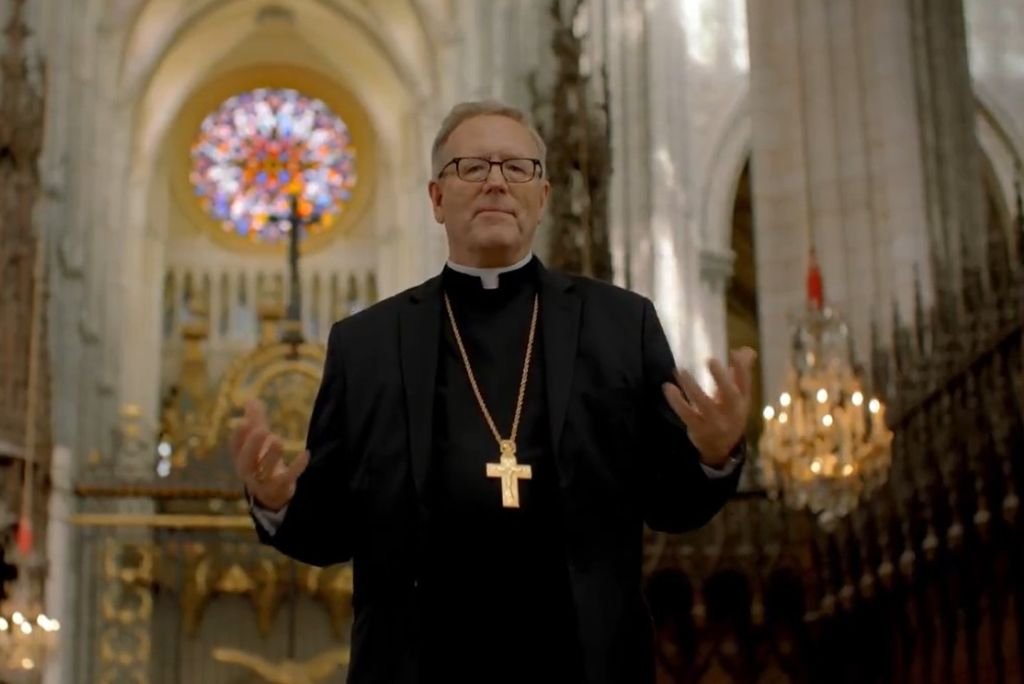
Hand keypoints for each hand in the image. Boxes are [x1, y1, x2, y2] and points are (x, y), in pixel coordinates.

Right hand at [231, 400, 309, 511]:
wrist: (271, 494)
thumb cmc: (261, 461)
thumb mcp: (257, 442)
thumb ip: (256, 421)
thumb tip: (251, 399)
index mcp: (241, 458)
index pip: (235, 447)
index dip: (238, 436)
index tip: (244, 422)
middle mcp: (248, 471)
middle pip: (246, 461)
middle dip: (253, 446)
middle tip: (262, 430)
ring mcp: (263, 482)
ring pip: (264, 471)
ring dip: (271, 455)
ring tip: (278, 440)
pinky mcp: (280, 488)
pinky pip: (287, 478)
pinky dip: (297, 466)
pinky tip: (306, 453)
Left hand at [662, 347, 756, 467]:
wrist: (722, 449)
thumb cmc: (729, 414)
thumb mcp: (738, 396)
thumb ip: (740, 372)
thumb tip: (747, 350)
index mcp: (742, 401)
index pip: (745, 383)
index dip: (741, 368)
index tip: (733, 352)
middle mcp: (731, 412)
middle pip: (729, 394)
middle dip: (721, 378)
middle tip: (710, 360)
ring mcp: (714, 422)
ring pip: (703, 403)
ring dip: (691, 386)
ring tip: (681, 370)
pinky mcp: (698, 428)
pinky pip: (686, 413)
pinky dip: (676, 401)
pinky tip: (668, 387)